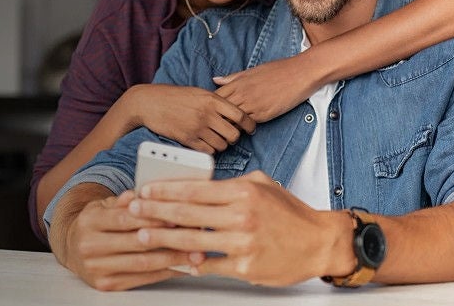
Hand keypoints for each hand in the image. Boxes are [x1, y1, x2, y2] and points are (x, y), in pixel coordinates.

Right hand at [60, 191, 193, 290]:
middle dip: (169, 238)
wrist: (71, 248)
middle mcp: (89, 246)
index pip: (125, 219)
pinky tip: (180, 267)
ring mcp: (96, 268)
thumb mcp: (103, 206)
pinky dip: (164, 273)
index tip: (178, 215)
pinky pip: (141, 279)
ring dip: (172, 259)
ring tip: (194, 254)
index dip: (153, 218)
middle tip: (195, 235)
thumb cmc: (95, 224)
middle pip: (136, 243)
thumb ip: (122, 201)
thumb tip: (141, 195)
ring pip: (142, 264)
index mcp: (89, 221)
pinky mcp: (105, 285)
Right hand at [122, 84, 255, 153]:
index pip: (240, 115)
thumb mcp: (197, 92)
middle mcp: (207, 114)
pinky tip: (205, 144)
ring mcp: (197, 128)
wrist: (149, 103)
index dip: (249, 124)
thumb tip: (234, 112)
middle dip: (234, 137)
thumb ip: (216, 101)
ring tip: (215, 139)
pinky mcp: (188, 139)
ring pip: (222, 145)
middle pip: (234, 134)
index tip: (250, 128)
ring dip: (221, 144)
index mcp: (212, 99)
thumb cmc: (174, 96)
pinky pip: (208, 151)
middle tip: (228, 135)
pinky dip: (210, 150)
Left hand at [128, 171, 352, 286]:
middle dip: (154, 212)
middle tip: (133, 210)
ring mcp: (243, 244)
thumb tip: (197, 184)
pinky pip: (209, 266)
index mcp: (243, 191)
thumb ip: (230, 184)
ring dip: (163, 239)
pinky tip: (173, 260)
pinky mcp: (245, 268)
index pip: (194, 189)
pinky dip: (189, 263)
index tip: (145, 190)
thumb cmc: (290, 213)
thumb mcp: (262, 184)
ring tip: (143, 236)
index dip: (164, 190)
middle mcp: (242, 216)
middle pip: (186, 214)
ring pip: (193, 241)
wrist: (320, 242)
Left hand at [213, 54, 327, 122]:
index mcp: (238, 82)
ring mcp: (253, 105)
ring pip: (232, 120)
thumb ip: (233, 78)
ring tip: (226, 130)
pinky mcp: (264, 114)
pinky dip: (243, 127)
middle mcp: (243, 94)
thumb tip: (215, 80)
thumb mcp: (252, 70)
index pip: (215, 97)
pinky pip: (248, 124)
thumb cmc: (278, 70)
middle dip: (216, 118)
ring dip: (229, 125)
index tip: (210, 110)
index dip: (211, 105)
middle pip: (221, 110)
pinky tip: (242, 129)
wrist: (300, 73)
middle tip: (214, 124)